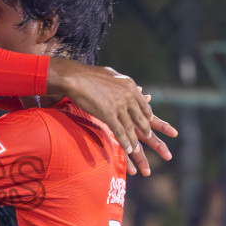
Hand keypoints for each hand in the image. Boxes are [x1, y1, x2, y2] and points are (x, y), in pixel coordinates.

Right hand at [47, 57, 176, 174]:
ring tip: (137, 150)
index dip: (148, 116)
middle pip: (140, 118)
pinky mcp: (109, 114)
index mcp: (130, 86)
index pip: (144, 105)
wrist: (75, 77)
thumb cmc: (90, 75)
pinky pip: (119, 131)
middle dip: (145, 131)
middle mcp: (128, 96)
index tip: (149, 123)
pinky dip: (125, 142)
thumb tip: (138, 88)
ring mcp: (119, 106)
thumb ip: (125, 84)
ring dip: (135, 141)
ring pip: (131, 128)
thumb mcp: (112, 75)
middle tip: (149, 139)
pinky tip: (128, 150)